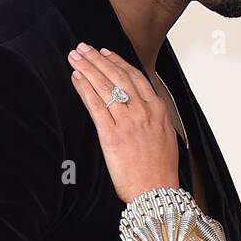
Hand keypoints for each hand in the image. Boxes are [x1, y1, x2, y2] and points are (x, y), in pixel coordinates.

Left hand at [67, 43, 179, 202]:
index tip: (104, 53)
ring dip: (87, 68)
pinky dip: (84, 88)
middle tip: (83, 48)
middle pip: (117, 76)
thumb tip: (142, 110)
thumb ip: (154, 119)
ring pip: (104, 86)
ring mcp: (127, 121)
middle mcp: (143, 111)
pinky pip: (95, 105)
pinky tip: (76, 78)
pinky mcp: (111, 134)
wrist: (157, 192)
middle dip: (97, 59)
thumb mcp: (165, 137)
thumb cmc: (160, 171)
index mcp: (157, 110)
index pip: (134, 76)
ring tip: (75, 57)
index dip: (117, 62)